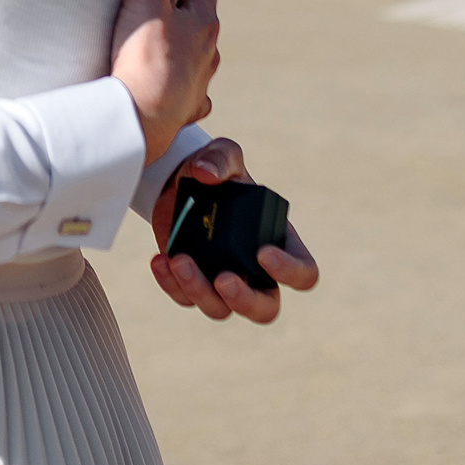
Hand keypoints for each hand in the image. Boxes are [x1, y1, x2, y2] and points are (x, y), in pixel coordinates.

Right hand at [106, 0, 218, 163]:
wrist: (140, 120)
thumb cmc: (143, 57)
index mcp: (203, 23)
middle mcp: (208, 53)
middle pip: (204, 19)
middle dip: (190, 2)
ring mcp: (199, 83)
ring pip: (201, 57)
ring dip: (190, 43)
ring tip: (171, 37)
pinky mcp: (184, 109)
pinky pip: (193, 95)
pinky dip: (189, 87)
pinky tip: (184, 90)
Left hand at [147, 138, 318, 323]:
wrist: (178, 180)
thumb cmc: (214, 169)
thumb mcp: (221, 154)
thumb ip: (219, 158)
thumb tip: (205, 174)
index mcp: (278, 241)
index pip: (303, 272)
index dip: (290, 271)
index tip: (262, 253)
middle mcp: (255, 270)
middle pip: (266, 309)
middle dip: (245, 301)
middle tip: (223, 278)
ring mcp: (223, 280)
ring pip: (220, 309)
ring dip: (199, 291)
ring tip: (178, 259)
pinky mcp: (192, 282)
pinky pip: (185, 299)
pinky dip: (171, 285)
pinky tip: (160, 260)